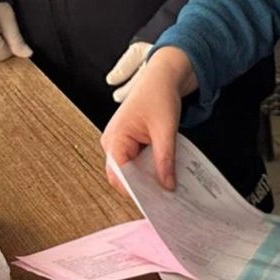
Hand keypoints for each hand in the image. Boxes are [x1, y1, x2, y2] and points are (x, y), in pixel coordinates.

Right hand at [101, 46, 196, 192]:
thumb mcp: (165, 129)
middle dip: (143, 187)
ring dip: (147, 178)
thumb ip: (165, 159)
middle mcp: (112, 142)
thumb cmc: (159, 94)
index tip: (154, 203)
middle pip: (123, 177)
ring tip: (166, 186)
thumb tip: (166, 186)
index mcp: (115, 138)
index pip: (119, 175)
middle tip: (164, 198)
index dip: (135, 191)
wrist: (163, 76)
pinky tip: (164, 172)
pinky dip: (150, 168)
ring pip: (131, 171)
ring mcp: (120, 143)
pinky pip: (137, 163)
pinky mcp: (130, 143)